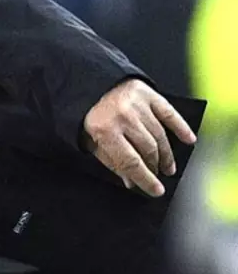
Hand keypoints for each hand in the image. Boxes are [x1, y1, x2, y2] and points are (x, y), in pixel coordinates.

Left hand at [82, 79, 196, 196]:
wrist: (85, 83)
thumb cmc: (88, 115)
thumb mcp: (91, 141)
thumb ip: (111, 161)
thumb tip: (132, 181)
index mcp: (104, 130)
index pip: (130, 162)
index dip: (145, 179)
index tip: (156, 191)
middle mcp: (122, 117)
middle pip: (147, 149)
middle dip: (154, 167)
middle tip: (157, 176)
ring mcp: (136, 104)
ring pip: (159, 135)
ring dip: (166, 154)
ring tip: (167, 166)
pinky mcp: (147, 93)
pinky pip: (169, 113)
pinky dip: (181, 127)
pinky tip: (188, 140)